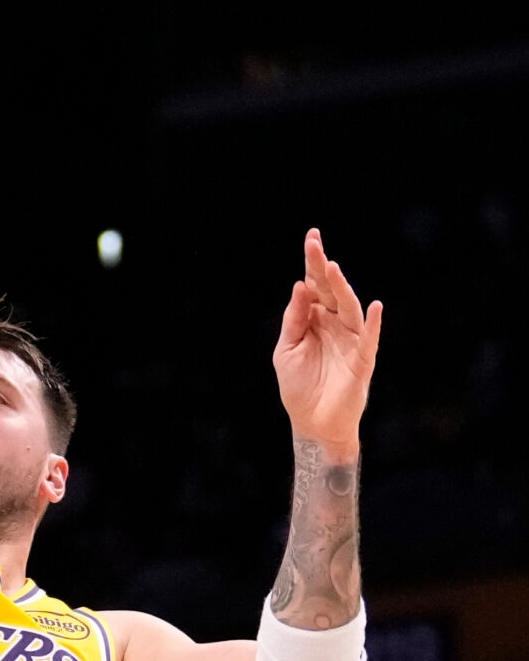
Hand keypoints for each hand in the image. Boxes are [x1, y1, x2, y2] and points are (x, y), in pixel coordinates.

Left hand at [272, 228, 382, 453]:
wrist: (312, 423)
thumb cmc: (298, 387)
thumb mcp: (286, 350)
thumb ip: (293, 319)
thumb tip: (300, 287)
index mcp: (315, 319)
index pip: (315, 286)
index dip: (313, 263)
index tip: (312, 237)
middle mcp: (335, 324)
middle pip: (331, 291)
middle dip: (323, 267)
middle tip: (316, 245)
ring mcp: (350, 340)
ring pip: (350, 308)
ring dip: (342, 288)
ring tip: (333, 269)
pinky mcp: (362, 360)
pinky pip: (369, 338)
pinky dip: (373, 323)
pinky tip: (375, 306)